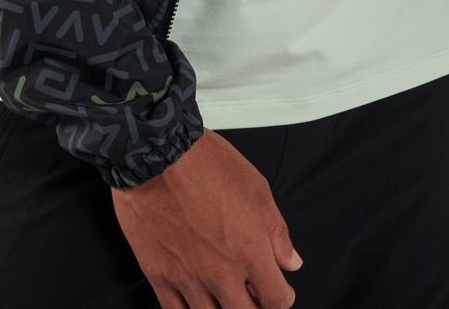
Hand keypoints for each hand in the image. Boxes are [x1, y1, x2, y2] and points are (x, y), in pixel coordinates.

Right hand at [111, 128, 302, 307]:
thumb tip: (290, 261)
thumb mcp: (257, 189)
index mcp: (250, 252)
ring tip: (224, 297)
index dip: (282, 297)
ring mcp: (188, 279)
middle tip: (252, 296)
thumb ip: (277, 233)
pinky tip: (195, 302)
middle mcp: (221, 273)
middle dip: (254, 308)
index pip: (277, 300)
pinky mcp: (159, 277)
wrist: (158, 154)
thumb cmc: (205, 164)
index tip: (279, 290)